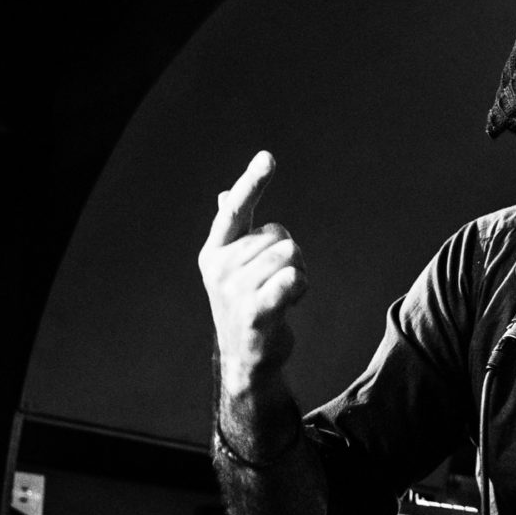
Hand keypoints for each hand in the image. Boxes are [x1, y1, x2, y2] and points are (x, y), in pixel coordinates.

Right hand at [200, 151, 305, 393]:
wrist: (248, 357)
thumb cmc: (249, 305)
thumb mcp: (236, 266)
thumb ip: (232, 230)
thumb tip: (223, 194)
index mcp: (215, 250)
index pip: (235, 208)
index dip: (252, 181)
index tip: (268, 157)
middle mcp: (219, 266)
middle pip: (280, 236)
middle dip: (291, 257)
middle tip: (277, 283)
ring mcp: (233, 290)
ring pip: (291, 255)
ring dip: (298, 274)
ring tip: (282, 295)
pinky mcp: (254, 312)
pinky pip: (292, 279)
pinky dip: (300, 287)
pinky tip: (290, 302)